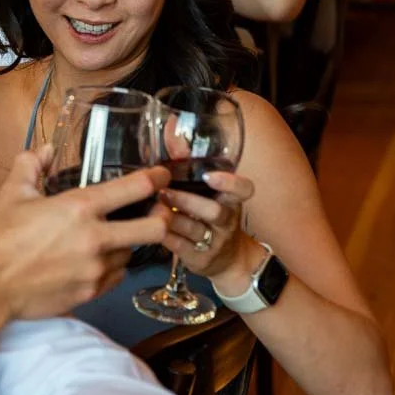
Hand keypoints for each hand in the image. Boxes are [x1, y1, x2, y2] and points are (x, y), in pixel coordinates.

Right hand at [0, 148, 171, 321]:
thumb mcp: (12, 194)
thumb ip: (32, 165)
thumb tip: (45, 150)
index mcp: (79, 208)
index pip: (135, 189)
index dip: (156, 179)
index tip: (162, 176)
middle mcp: (95, 239)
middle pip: (155, 229)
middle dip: (162, 217)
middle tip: (155, 211)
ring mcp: (95, 269)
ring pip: (133, 253)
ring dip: (128, 244)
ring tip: (113, 237)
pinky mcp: (91, 293)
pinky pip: (116, 276)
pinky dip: (112, 267)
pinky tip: (96, 260)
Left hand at [158, 169, 257, 289]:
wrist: (228, 260)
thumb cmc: (210, 217)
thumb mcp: (207, 193)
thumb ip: (190, 164)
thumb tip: (171, 133)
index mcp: (232, 200)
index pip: (244, 190)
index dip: (230, 183)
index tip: (209, 175)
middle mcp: (227, 221)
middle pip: (215, 211)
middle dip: (188, 201)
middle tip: (164, 192)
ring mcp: (215, 243)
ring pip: (194, 229)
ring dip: (171, 217)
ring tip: (153, 207)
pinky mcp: (200, 259)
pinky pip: (180, 247)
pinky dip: (164, 235)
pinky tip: (150, 226)